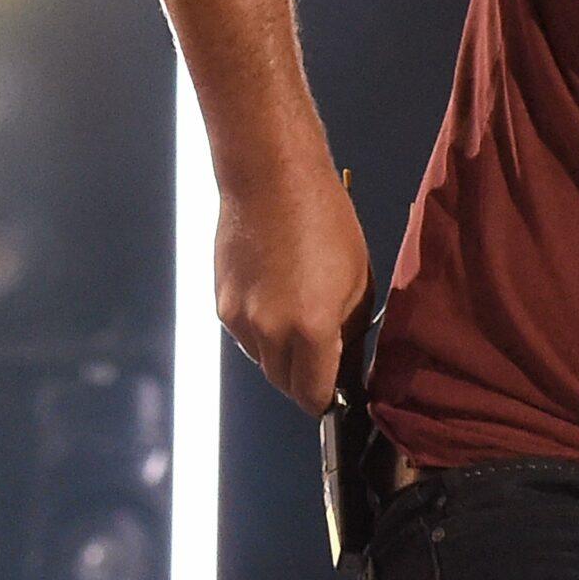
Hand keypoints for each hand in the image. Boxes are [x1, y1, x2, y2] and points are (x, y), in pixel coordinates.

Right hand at [213, 162, 372, 413]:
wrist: (270, 179)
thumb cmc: (325, 221)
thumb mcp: (357, 279)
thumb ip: (350, 330)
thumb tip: (344, 359)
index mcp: (310, 328)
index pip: (314, 395)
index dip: (329, 401)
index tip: (340, 396)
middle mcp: (269, 332)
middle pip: (285, 384)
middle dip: (306, 381)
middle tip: (326, 360)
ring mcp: (239, 320)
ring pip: (263, 361)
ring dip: (282, 356)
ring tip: (301, 321)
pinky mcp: (221, 304)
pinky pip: (245, 336)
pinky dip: (262, 332)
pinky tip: (278, 300)